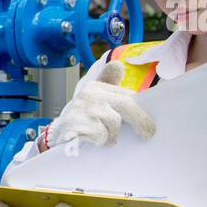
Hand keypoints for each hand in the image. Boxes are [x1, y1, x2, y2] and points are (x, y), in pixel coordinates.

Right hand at [42, 60, 156, 150]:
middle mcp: (90, 94)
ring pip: (114, 123)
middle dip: (140, 120)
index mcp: (96, 87)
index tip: (150, 121)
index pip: (126, 94)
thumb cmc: (80, 119)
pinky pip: (100, 135)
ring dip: (112, 136)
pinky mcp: (77, 124)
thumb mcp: (93, 98)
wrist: (56, 136)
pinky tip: (91, 141)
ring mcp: (83, 108)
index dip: (140, 108)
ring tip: (102, 138)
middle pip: (125, 104)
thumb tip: (118, 65)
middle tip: (148, 133)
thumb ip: (107, 83)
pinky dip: (99, 141)